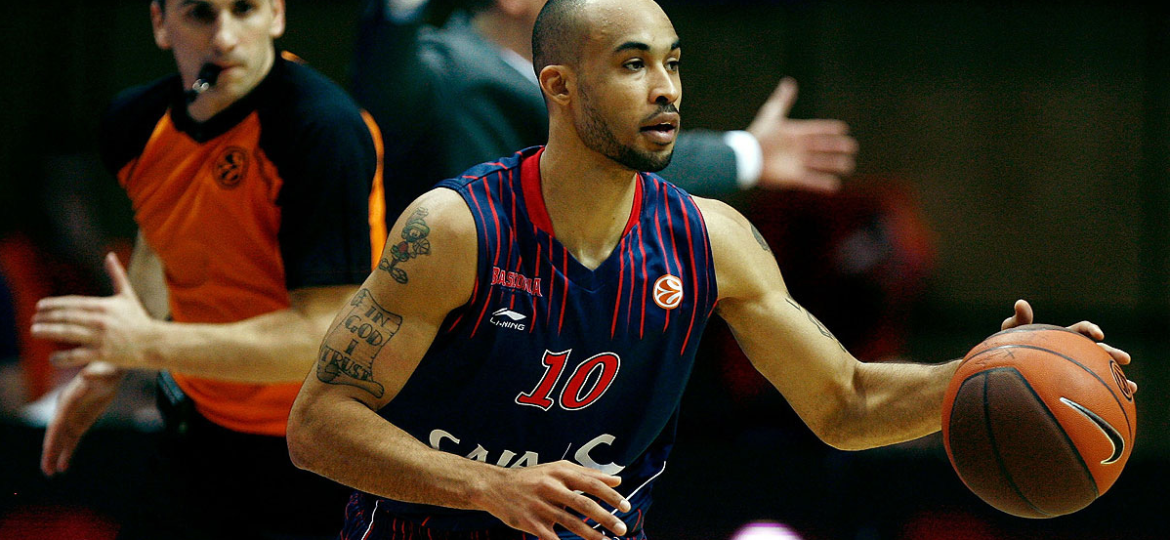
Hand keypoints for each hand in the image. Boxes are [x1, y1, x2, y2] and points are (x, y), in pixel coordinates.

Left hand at [31, 253, 158, 368]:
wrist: (154, 343)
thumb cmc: (139, 319)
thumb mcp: (127, 295)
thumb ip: (116, 275)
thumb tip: (110, 255)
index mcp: (103, 305)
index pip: (72, 303)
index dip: (54, 304)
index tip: (39, 306)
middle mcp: (99, 320)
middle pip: (66, 317)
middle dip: (46, 318)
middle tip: (33, 320)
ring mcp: (100, 337)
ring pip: (67, 333)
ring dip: (48, 332)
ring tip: (35, 331)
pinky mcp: (102, 354)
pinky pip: (77, 356)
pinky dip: (63, 358)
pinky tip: (52, 358)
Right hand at [40, 361, 124, 475]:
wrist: (110, 372)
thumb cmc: (107, 371)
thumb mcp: (104, 374)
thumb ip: (96, 377)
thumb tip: (87, 375)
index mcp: (68, 400)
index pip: (58, 422)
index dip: (53, 437)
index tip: (48, 451)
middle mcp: (66, 410)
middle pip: (55, 434)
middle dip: (50, 452)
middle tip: (46, 470)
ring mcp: (72, 417)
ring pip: (62, 440)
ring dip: (55, 456)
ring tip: (50, 473)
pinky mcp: (81, 422)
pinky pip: (72, 440)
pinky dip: (67, 452)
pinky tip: (63, 466)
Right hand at [475, 460, 631, 539]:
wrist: (495, 486)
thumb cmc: (533, 477)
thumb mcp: (558, 469)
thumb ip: (588, 474)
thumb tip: (617, 479)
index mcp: (560, 472)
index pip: (591, 483)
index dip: (610, 495)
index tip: (626, 506)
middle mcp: (550, 487)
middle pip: (583, 503)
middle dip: (605, 517)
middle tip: (622, 528)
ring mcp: (539, 506)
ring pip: (570, 522)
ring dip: (591, 535)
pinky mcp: (530, 523)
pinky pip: (551, 537)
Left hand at [747, 77, 857, 192]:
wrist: (747, 158)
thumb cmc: (759, 136)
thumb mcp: (772, 115)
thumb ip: (782, 100)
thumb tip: (789, 82)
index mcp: (795, 134)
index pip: (817, 131)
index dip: (829, 130)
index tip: (843, 129)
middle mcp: (798, 149)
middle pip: (822, 148)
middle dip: (837, 148)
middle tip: (852, 148)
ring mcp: (796, 164)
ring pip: (820, 165)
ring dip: (834, 165)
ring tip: (848, 166)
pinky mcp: (793, 178)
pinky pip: (811, 181)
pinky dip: (822, 184)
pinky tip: (835, 185)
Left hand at [1001, 299, 1137, 394]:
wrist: (1005, 372)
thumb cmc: (1009, 351)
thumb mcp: (1011, 335)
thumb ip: (1017, 321)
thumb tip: (1021, 303)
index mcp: (1063, 338)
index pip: (1081, 330)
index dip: (1091, 329)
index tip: (1097, 335)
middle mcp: (1073, 352)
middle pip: (1097, 351)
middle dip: (1112, 353)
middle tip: (1125, 359)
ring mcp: (1075, 370)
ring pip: (1100, 373)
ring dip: (1118, 379)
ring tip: (1132, 388)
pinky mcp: (1072, 387)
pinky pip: (1091, 393)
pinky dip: (1105, 398)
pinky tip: (1117, 408)